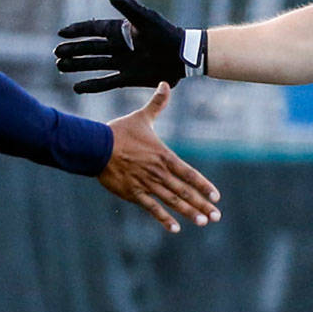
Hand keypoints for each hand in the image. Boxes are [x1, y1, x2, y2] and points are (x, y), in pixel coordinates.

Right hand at [56, 0, 195, 93]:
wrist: (183, 56)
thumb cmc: (165, 33)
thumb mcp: (146, 18)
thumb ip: (128, 7)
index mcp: (121, 30)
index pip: (93, 28)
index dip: (77, 30)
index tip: (61, 33)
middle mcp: (118, 46)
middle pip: (90, 48)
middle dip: (73, 50)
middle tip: (56, 53)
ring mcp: (122, 62)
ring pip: (94, 64)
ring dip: (77, 65)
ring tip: (60, 66)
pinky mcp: (128, 78)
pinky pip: (105, 82)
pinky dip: (91, 85)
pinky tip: (77, 87)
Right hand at [99, 84, 220, 231]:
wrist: (96, 146)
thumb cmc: (119, 131)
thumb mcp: (142, 116)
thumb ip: (157, 103)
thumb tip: (165, 83)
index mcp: (164, 156)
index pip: (189, 173)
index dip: (203, 186)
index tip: (216, 196)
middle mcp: (158, 172)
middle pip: (184, 191)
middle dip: (202, 204)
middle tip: (216, 216)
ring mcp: (146, 184)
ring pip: (172, 201)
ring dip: (188, 212)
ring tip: (203, 222)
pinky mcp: (133, 193)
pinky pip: (152, 208)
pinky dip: (163, 219)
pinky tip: (174, 228)